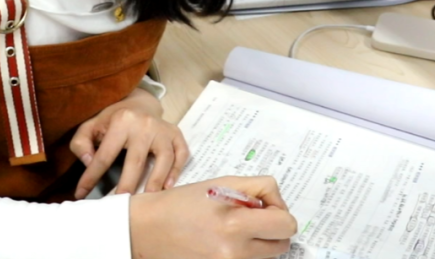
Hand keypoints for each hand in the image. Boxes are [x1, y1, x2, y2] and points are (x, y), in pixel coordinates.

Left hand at [70, 88, 188, 199]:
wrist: (139, 102)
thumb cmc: (113, 119)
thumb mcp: (91, 125)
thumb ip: (81, 143)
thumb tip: (89, 163)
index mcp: (120, 121)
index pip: (104, 155)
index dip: (92, 176)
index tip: (82, 194)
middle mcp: (144, 124)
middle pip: (136, 160)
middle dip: (128, 184)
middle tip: (121, 204)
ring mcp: (162, 129)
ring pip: (163, 157)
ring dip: (156, 180)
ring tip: (148, 199)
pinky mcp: (175, 134)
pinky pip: (181, 153)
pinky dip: (176, 170)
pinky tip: (168, 186)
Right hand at [129, 176, 296, 258]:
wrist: (148, 230)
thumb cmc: (180, 204)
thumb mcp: (221, 183)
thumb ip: (256, 189)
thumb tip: (276, 203)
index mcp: (235, 224)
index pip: (286, 224)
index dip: (278, 211)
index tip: (263, 207)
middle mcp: (235, 252)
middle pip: (282, 244)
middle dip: (271, 228)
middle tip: (249, 217)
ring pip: (266, 255)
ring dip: (257, 242)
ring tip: (231, 229)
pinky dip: (243, 252)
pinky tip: (222, 241)